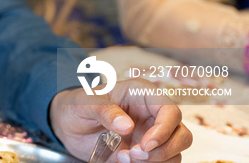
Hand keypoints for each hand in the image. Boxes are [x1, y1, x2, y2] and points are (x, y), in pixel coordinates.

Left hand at [49, 79, 191, 162]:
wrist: (67, 124)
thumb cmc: (78, 105)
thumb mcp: (85, 102)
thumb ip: (105, 110)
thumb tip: (126, 125)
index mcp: (141, 94)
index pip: (170, 110)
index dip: (165, 129)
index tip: (146, 144)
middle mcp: (152, 114)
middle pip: (182, 134)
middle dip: (163, 150)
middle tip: (135, 154)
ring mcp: (151, 135)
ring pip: (175, 153)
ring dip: (155, 161)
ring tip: (125, 158)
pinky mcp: (145, 153)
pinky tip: (122, 161)